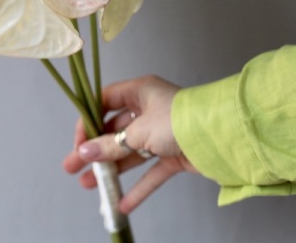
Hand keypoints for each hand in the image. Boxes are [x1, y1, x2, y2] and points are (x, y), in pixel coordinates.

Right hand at [62, 75, 197, 212]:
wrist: (223, 137)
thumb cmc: (179, 120)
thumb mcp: (139, 131)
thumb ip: (111, 145)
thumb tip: (84, 152)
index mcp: (139, 92)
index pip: (104, 102)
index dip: (88, 121)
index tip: (78, 141)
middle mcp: (148, 109)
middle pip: (114, 130)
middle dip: (94, 149)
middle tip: (72, 165)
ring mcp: (161, 133)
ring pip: (130, 152)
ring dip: (111, 168)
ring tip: (88, 184)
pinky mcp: (173, 154)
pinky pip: (151, 170)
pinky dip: (139, 187)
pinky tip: (123, 203)